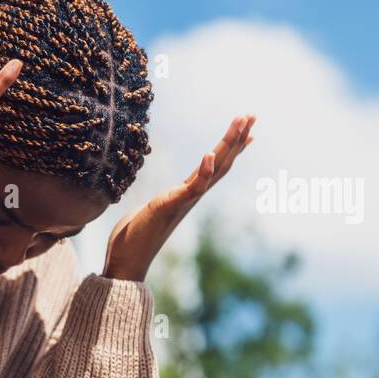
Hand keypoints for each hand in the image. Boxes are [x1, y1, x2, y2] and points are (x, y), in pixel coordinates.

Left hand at [102, 114, 255, 282]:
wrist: (125, 263)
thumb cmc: (132, 239)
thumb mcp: (148, 211)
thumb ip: (157, 204)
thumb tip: (152, 204)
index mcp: (185, 194)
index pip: (215, 167)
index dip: (232, 148)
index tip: (249, 130)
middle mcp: (190, 197)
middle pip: (222, 162)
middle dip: (237, 138)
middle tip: (252, 115)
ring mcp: (183, 202)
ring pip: (215, 169)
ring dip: (229, 144)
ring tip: (241, 121)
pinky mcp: (170, 206)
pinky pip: (193, 188)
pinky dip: (204, 171)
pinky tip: (210, 154)